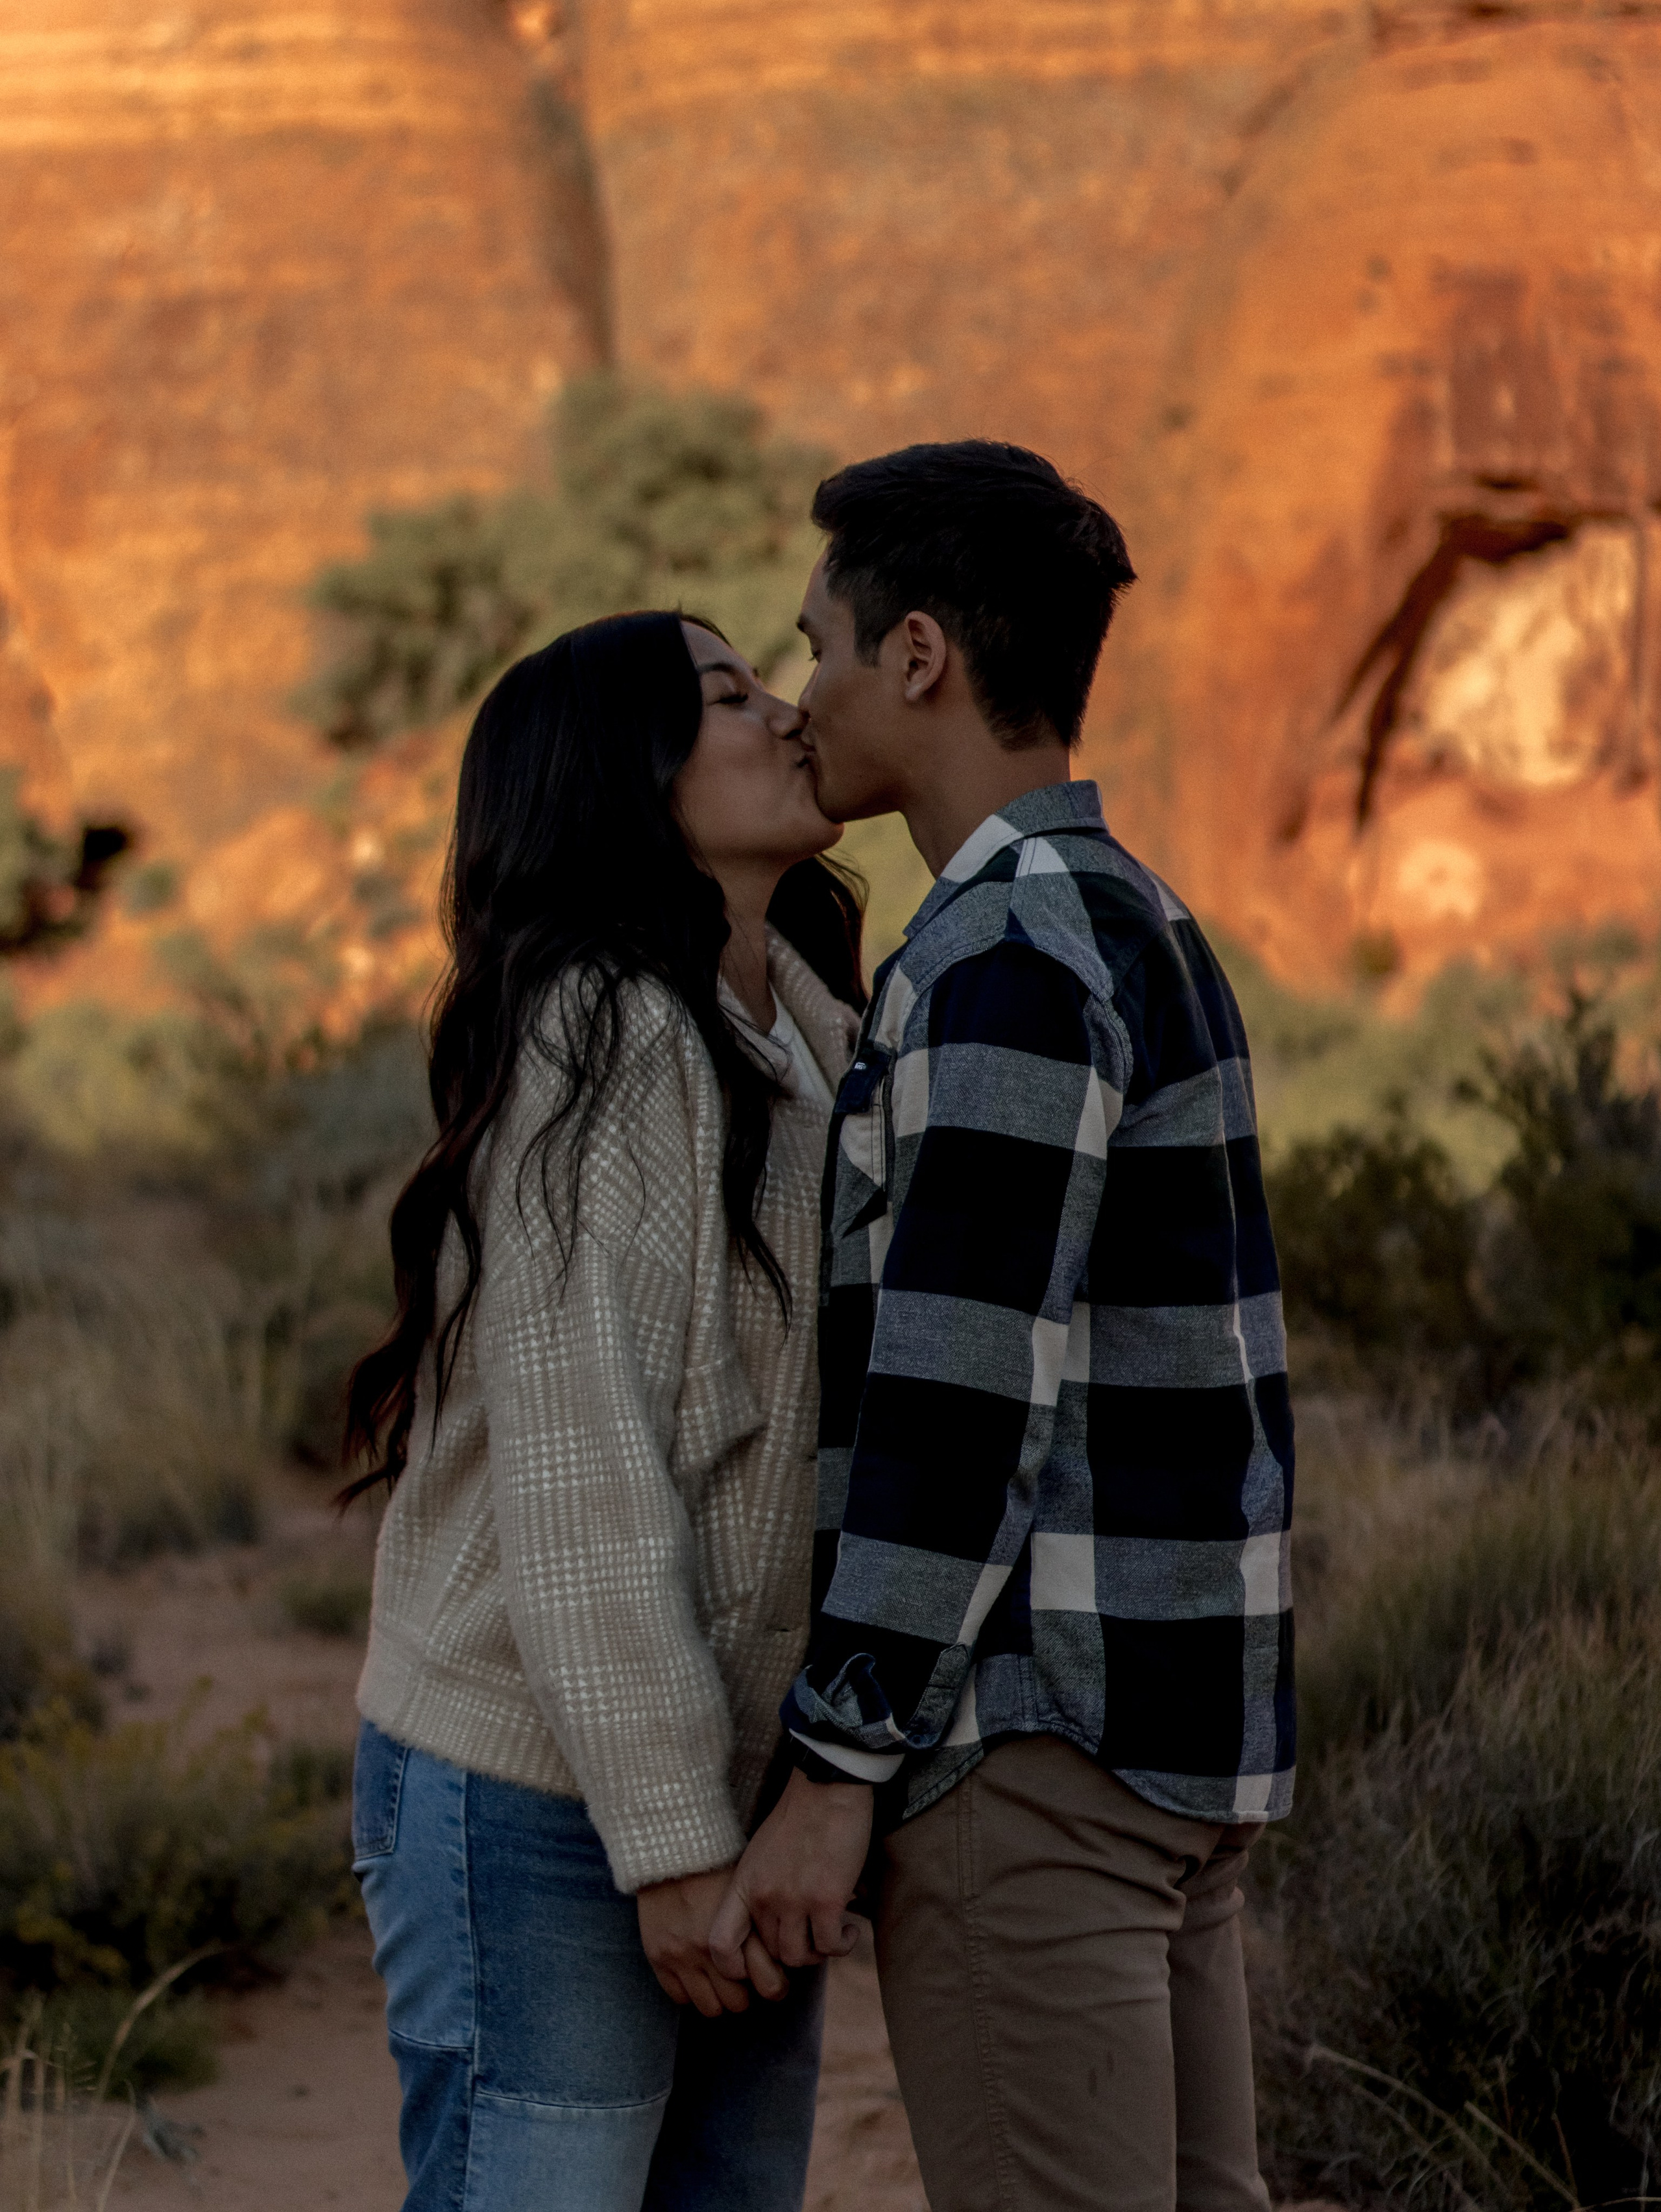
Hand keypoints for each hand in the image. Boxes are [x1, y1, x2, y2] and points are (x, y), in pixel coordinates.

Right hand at [636, 1867, 789, 2018]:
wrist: (670, 1848)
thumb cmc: (717, 1867)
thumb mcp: (749, 1891)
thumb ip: (762, 1927)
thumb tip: (782, 1961)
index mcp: (741, 1928)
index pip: (769, 1983)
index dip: (775, 1985)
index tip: (773, 1978)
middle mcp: (712, 1948)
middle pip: (740, 2002)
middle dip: (746, 1995)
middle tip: (745, 1982)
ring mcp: (683, 1955)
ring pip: (711, 2008)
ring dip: (719, 1999)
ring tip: (721, 1983)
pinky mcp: (659, 1957)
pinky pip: (680, 1998)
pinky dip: (692, 1993)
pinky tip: (697, 1976)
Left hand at [709, 1768, 871, 1977]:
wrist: (827, 1787)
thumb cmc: (798, 1816)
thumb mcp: (762, 1853)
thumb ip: (761, 1888)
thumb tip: (772, 1924)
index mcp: (744, 1885)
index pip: (720, 1945)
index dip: (732, 1968)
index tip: (755, 1966)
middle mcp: (763, 1898)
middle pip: (772, 1954)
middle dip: (794, 1952)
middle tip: (813, 1937)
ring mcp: (794, 1901)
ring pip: (800, 1957)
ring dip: (819, 1952)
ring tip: (832, 1934)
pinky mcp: (826, 1900)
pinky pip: (831, 1946)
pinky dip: (843, 1945)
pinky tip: (850, 1930)